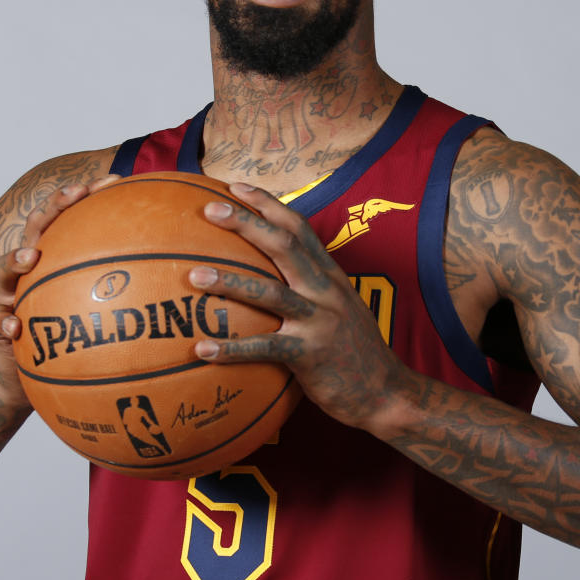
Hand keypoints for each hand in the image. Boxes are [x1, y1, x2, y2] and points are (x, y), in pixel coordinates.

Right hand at [0, 175, 120, 406]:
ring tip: (31, 257)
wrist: (23, 379)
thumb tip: (180, 275)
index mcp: (56, 258)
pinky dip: (3, 320)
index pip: (71, 217)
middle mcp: (30, 270)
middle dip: (55, 206)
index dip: (89, 195)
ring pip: (6, 269)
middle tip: (76, 194)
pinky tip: (16, 324)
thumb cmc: (70, 341)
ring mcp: (8, 293)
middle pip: (37, 228)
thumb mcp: (102, 315)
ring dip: (16, 259)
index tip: (114, 179)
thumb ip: (129, 292)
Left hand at [189, 182, 409, 430]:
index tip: (236, 186)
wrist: (386, 393)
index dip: (268, 204)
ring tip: (194, 275)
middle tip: (209, 209)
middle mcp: (326, 291)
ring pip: (270, 292)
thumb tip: (271, 275)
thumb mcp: (340, 309)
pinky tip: (201, 350)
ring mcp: (319, 321)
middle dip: (246, 223)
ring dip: (229, 282)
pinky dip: (231, 349)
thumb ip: (311, 288)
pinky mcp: (310, 355)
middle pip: (283, 245)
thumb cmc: (354, 353)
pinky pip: (264, 348)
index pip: (298, 227)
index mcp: (330, 276)